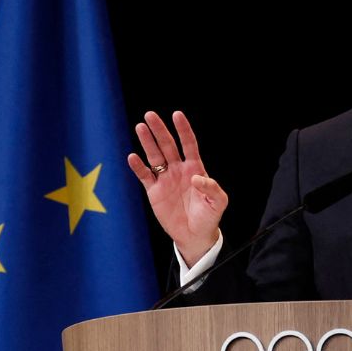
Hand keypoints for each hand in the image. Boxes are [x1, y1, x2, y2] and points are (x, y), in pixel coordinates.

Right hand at [127, 110, 224, 265]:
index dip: (183, 129)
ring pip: (154, 157)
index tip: (177, 115)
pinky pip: (145, 176)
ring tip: (140, 127)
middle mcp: (178, 170)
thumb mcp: (218, 203)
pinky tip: (133, 157)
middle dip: (159, 130)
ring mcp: (165, 179)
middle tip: (150, 115)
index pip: (188, 144)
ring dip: (147, 143)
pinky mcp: (154, 192)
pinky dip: (138, 167)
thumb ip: (212, 188)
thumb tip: (195, 177)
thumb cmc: (209, 217)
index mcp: (195, 168)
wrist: (195, 236)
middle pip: (167, 145)